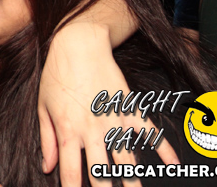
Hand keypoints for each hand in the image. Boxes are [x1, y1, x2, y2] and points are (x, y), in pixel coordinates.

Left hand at [38, 22, 178, 186]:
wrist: (78, 44)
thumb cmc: (56, 75)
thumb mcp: (44, 107)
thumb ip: (47, 139)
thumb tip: (47, 167)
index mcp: (69, 131)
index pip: (71, 173)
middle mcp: (93, 130)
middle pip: (102, 173)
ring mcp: (114, 119)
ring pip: (127, 159)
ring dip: (133, 181)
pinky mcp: (130, 107)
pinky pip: (149, 132)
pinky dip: (164, 149)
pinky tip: (173, 167)